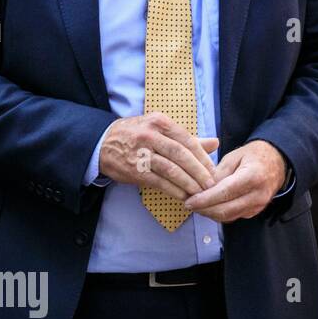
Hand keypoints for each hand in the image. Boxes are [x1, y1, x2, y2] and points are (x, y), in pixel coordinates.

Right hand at [98, 112, 218, 199]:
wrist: (101, 143)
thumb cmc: (136, 135)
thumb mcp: (159, 129)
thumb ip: (187, 138)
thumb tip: (216, 143)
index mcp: (160, 122)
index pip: (187, 140)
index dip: (203, 156)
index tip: (213, 169)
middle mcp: (150, 135)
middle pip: (181, 155)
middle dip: (199, 171)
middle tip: (211, 183)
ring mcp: (140, 153)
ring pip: (171, 169)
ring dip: (189, 183)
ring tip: (200, 192)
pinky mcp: (134, 170)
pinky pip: (159, 181)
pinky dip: (174, 190)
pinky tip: (184, 196)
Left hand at [183, 140, 285, 222]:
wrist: (278, 160)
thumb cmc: (255, 155)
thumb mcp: (234, 156)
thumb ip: (217, 173)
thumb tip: (201, 189)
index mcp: (253, 177)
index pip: (224, 193)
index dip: (204, 199)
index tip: (189, 201)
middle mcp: (258, 195)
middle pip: (225, 210)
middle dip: (204, 209)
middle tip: (189, 204)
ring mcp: (259, 205)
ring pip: (228, 217)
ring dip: (210, 213)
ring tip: (197, 205)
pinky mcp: (256, 211)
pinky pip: (234, 216)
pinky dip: (220, 213)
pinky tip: (210, 206)